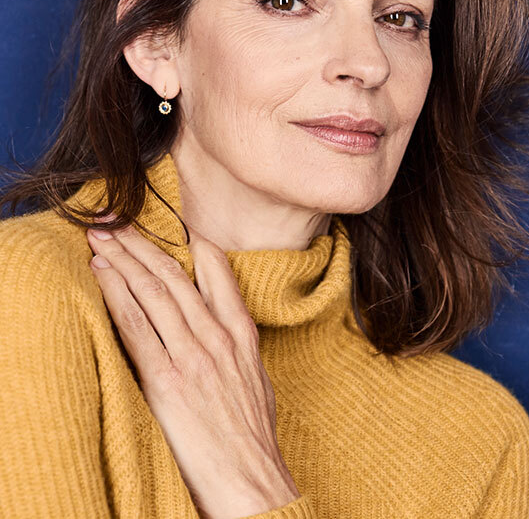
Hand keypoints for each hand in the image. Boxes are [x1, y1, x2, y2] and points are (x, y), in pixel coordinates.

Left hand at [86, 214, 299, 518]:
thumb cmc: (252, 434)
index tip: (163, 224)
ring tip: (100, 238)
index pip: (214, 268)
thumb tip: (214, 320)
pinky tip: (102, 275)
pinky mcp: (167, 380)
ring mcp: (193, 355)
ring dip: (122, 259)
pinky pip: (136, 326)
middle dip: (139, 243)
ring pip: (152, 291)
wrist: (252, 480)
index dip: (184, 240)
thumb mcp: (256, 376)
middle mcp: (217, 335)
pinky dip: (117, 295)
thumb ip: (235, 341)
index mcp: (241, 331)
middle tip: (113, 221)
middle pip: (172, 274)